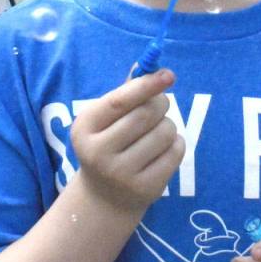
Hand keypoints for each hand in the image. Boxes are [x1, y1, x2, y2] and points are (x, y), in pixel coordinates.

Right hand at [71, 69, 184, 211]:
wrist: (105, 197)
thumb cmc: (108, 144)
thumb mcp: (105, 119)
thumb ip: (125, 92)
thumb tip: (147, 64)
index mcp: (84, 128)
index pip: (119, 101)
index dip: (146, 85)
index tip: (168, 75)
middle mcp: (98, 153)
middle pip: (146, 114)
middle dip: (161, 103)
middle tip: (160, 105)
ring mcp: (122, 174)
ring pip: (165, 132)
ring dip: (168, 125)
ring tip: (156, 132)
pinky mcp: (146, 188)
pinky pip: (176, 152)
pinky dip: (176, 143)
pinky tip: (162, 149)